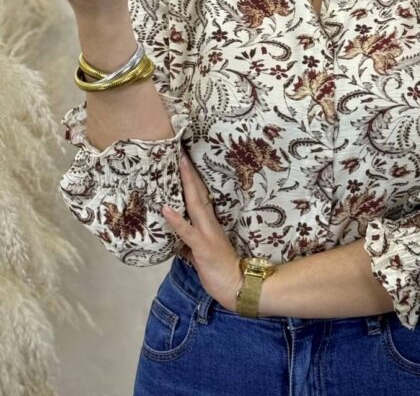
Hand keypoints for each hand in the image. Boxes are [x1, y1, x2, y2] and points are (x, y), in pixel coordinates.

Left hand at [162, 150, 243, 311]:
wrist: (238, 285)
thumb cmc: (220, 270)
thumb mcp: (200, 253)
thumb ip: (189, 242)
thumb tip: (174, 236)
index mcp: (209, 223)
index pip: (199, 195)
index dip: (191, 178)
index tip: (183, 159)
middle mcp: (209, 223)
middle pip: (197, 192)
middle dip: (188, 172)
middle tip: (180, 150)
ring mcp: (206, 233)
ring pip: (194, 204)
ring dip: (185, 185)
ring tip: (177, 166)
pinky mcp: (203, 246)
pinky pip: (187, 231)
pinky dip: (176, 219)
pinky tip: (165, 209)